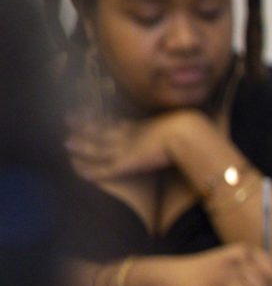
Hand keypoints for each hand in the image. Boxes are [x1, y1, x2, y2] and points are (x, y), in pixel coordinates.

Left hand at [65, 109, 199, 184]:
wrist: (188, 133)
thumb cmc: (189, 128)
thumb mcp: (180, 121)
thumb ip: (178, 122)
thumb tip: (190, 118)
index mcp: (141, 126)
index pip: (117, 122)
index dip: (102, 118)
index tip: (89, 111)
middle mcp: (129, 136)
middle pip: (102, 130)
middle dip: (85, 125)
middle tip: (69, 118)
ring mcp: (127, 149)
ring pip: (98, 148)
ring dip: (83, 146)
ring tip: (67, 143)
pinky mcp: (128, 164)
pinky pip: (106, 170)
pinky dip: (93, 172)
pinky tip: (81, 174)